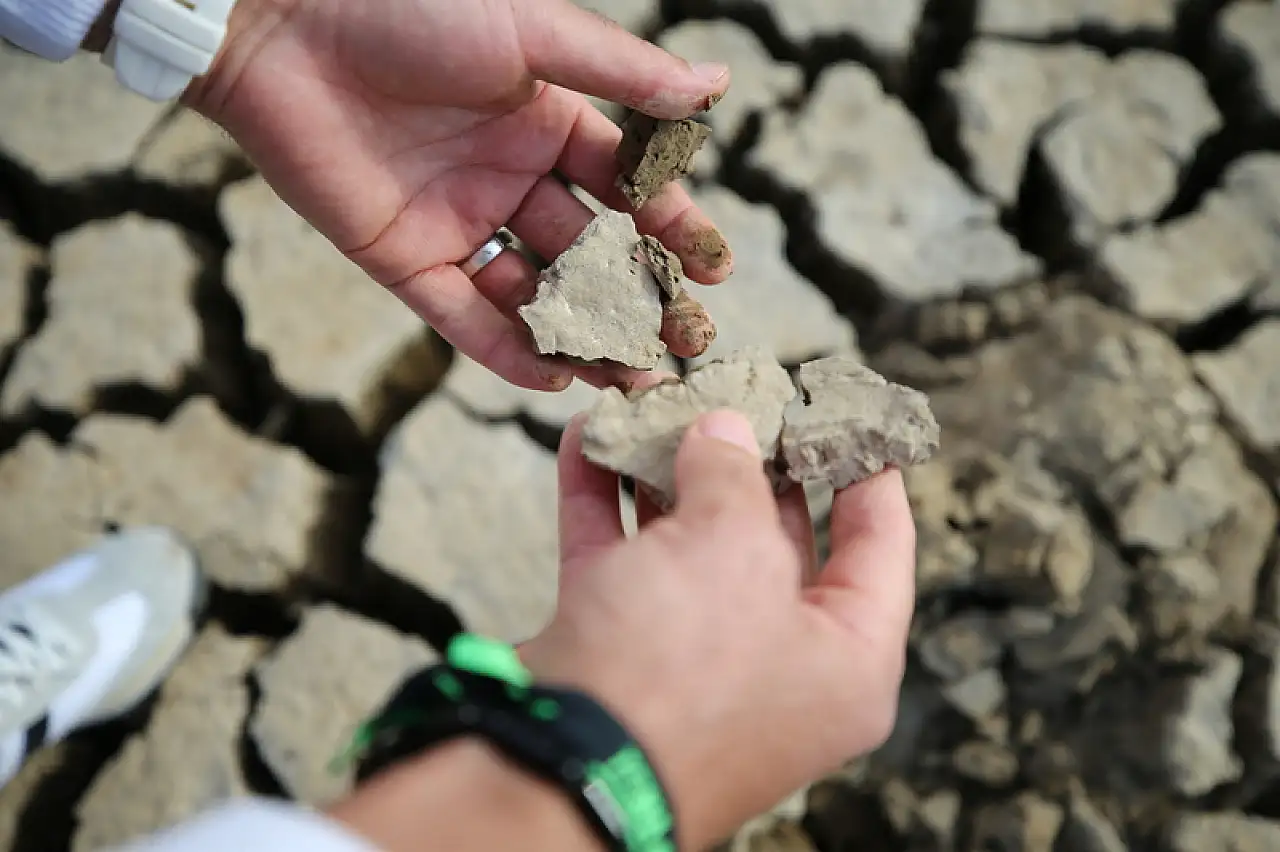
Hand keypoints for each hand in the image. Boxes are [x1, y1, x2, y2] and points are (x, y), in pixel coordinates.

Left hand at [184, 0, 734, 390]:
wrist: (284, 24)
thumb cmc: (410, 8)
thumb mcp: (532, 33)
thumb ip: (622, 73)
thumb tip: (717, 87)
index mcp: (545, 122)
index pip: (625, 188)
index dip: (673, 229)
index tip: (715, 272)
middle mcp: (508, 178)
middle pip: (588, 253)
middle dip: (638, 300)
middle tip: (686, 347)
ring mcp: (457, 223)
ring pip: (534, 294)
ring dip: (583, 337)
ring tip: (634, 380)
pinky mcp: (402, 258)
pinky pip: (461, 317)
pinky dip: (504, 351)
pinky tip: (552, 379)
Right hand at [521, 409, 917, 848]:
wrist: (558, 756)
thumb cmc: (680, 669)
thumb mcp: (735, 546)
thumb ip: (735, 475)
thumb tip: (724, 433)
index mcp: (845, 660)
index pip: (879, 549)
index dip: (867, 471)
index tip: (849, 411)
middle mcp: (777, 665)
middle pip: (776, 541)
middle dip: (749, 461)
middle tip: (739, 395)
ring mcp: (693, 662)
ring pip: (688, 547)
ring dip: (665, 473)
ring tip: (657, 403)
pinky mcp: (618, 655)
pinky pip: (620, 561)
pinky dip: (603, 502)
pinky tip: (588, 439)